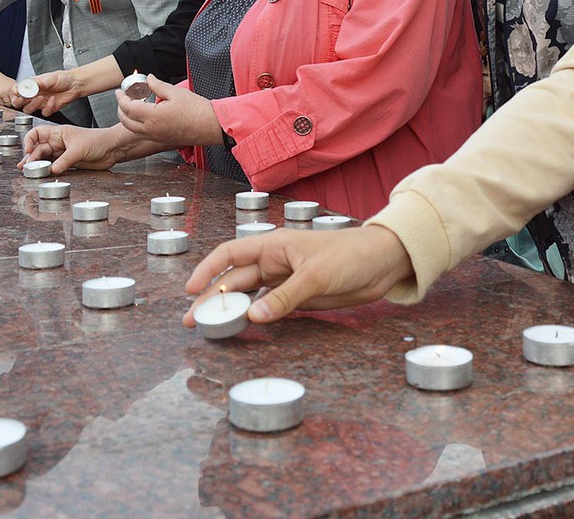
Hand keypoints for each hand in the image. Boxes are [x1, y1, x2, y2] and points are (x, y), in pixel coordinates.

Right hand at [10, 70, 81, 116]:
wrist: (75, 84)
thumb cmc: (62, 78)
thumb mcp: (48, 77)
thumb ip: (36, 83)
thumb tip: (26, 86)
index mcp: (31, 86)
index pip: (17, 91)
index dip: (14, 93)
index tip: (17, 92)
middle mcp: (33, 95)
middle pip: (19, 103)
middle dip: (19, 101)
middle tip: (25, 98)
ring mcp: (40, 103)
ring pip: (29, 110)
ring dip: (33, 105)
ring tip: (40, 97)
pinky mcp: (48, 108)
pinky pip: (44, 113)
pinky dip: (48, 107)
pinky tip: (52, 100)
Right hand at [21, 123, 143, 172]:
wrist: (113, 149)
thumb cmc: (98, 140)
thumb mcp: (79, 150)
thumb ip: (64, 161)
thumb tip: (52, 170)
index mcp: (58, 133)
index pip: (37, 134)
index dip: (29, 141)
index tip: (27, 150)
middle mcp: (58, 142)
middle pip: (39, 149)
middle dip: (31, 158)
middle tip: (26, 168)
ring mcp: (62, 153)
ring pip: (45, 159)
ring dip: (37, 166)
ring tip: (29, 173)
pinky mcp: (68, 163)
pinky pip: (54, 167)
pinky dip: (47, 171)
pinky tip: (43, 175)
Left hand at [117, 74, 222, 146]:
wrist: (211, 126)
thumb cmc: (197, 110)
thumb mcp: (175, 92)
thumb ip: (158, 85)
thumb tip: (149, 79)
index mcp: (153, 117)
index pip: (128, 108)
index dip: (121, 98)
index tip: (120, 91)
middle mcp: (152, 130)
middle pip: (126, 121)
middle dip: (120, 109)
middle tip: (123, 98)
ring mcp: (157, 136)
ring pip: (133, 129)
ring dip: (128, 118)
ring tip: (132, 106)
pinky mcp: (163, 139)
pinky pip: (143, 133)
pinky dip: (137, 125)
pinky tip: (145, 115)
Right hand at [183, 224, 414, 325]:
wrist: (383, 263)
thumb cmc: (350, 255)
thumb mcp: (315, 275)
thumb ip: (284, 297)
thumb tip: (252, 316)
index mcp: (273, 246)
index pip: (230, 254)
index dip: (208, 271)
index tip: (190, 291)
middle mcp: (274, 262)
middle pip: (235, 281)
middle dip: (212, 299)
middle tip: (192, 322)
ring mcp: (285, 281)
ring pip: (250, 297)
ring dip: (231, 311)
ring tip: (211, 329)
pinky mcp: (298, 297)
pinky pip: (270, 308)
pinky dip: (255, 317)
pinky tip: (243, 328)